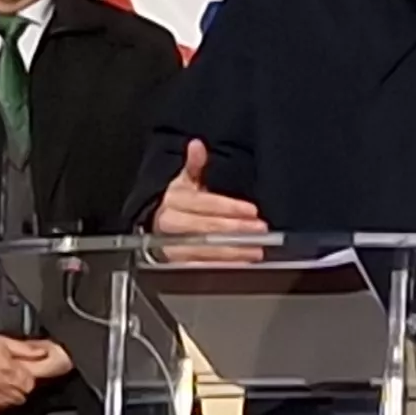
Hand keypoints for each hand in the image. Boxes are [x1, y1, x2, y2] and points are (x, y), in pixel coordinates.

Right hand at [0, 335, 50, 414]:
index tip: (23, 374)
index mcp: (11, 372)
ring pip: (10, 405)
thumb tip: (43, 353)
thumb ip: (25, 349)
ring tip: (1, 386)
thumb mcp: (4, 342)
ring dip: (9, 398)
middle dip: (20, 389)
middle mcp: (3, 388)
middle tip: (11, 379)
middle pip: (22, 397)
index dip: (28, 379)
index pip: (31, 385)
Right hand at [152, 138, 265, 264]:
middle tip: (259, 231)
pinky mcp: (175, 265)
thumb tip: (197, 146)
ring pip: (204, 249)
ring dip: (233, 251)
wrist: (157, 231)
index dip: (229, 207)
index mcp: (172, 201)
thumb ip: (194, 165)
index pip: (204, 203)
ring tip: (255, 251)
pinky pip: (199, 268)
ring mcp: (171, 247)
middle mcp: (169, 224)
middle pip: (206, 227)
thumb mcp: (184, 183)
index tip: (251, 211)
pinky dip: (220, 268)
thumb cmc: (176, 207)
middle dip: (236, 230)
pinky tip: (239, 265)